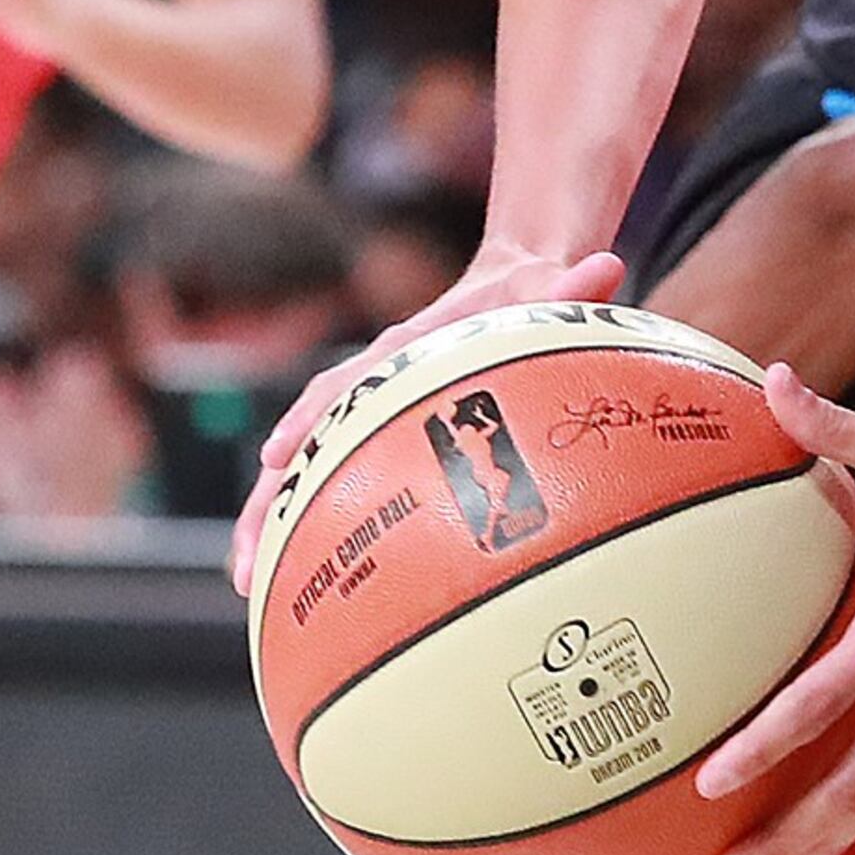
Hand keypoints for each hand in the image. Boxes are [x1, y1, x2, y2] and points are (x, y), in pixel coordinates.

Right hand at [224, 242, 623, 589]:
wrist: (515, 280)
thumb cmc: (528, 293)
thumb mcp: (551, 287)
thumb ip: (575, 284)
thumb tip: (608, 267)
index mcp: (403, 350)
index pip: (345, 384)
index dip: (312, 418)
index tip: (279, 455)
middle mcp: (372, 382)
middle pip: (301, 440)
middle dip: (268, 500)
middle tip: (246, 567)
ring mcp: (370, 410)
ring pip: (303, 468)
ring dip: (272, 522)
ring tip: (249, 587)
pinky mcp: (381, 433)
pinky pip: (336, 480)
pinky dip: (313, 521)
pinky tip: (306, 576)